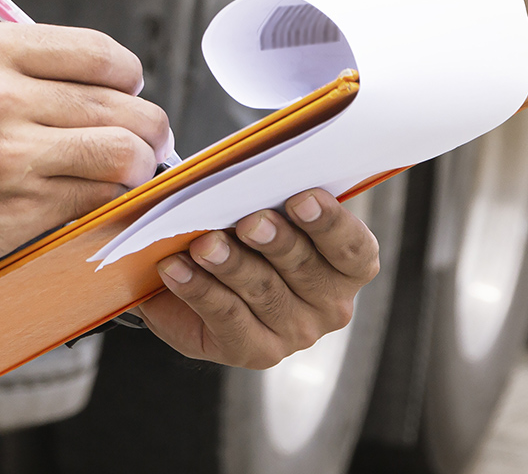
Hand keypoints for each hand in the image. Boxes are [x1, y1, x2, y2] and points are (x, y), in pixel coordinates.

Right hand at [0, 22, 170, 284]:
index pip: (100, 52)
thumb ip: (26, 71)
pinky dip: (108, 201)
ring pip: (123, 154)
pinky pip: (97, 199)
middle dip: (147, 129)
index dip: (129, 77)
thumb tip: (114, 89)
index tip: (127, 94)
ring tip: (124, 173)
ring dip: (136, 168)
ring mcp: (11, 155)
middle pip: (124, 105)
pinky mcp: (18, 209)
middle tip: (143, 143)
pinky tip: (91, 200)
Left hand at [135, 189, 381, 369]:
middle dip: (276, 241)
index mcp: (347, 266)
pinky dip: (198, 289)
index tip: (300, 199)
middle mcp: (329, 305)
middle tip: (249, 221)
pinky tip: (174, 267)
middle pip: (306, 269)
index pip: (353, 248)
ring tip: (203, 244)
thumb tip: (237, 176)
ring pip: (263, 292)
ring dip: (231, 264)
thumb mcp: (260, 211)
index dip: (330, 224)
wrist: (194, 284)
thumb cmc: (242, 235)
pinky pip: (227, 317)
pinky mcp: (254, 351)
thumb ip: (266, 196)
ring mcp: (294, 333)